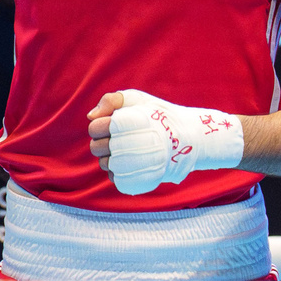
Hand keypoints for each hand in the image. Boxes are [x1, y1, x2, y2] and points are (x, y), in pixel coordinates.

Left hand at [92, 89, 243, 195]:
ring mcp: (132, 166)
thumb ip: (112, 100)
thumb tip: (91, 116)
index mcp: (123, 123)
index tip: (114, 125)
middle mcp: (125, 145)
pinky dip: (120, 172)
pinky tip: (134, 164)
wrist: (189, 138)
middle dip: (103, 142)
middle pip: (95, 148)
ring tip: (131, 151)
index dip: (100, 127)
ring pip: (104, 164)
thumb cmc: (159, 116)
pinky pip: (116, 179)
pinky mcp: (137, 181)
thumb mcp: (138, 99)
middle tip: (122, 139)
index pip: (94, 128)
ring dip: (111, 158)